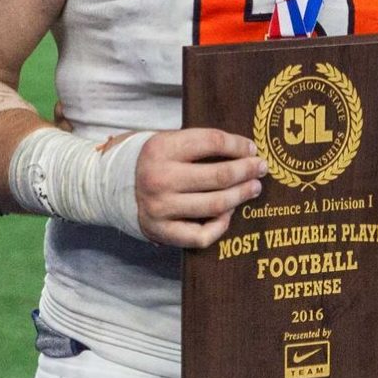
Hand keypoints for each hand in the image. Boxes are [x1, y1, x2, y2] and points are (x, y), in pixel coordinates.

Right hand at [135, 128, 265, 247]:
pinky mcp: (162, 231)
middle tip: (260, 168)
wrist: (118, 188)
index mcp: (162, 148)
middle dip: (246, 171)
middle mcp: (159, 178)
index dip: (238, 145)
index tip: (252, 148)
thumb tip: (247, 152)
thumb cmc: (157, 162)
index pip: (211, 142)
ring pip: (215, 205)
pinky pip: (201, 235)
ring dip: (240, 196)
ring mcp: (160, 208)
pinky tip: (228, 214)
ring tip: (253, 188)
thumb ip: (203, 145)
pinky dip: (220, 226)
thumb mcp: (171, 142)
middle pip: (218, 176)